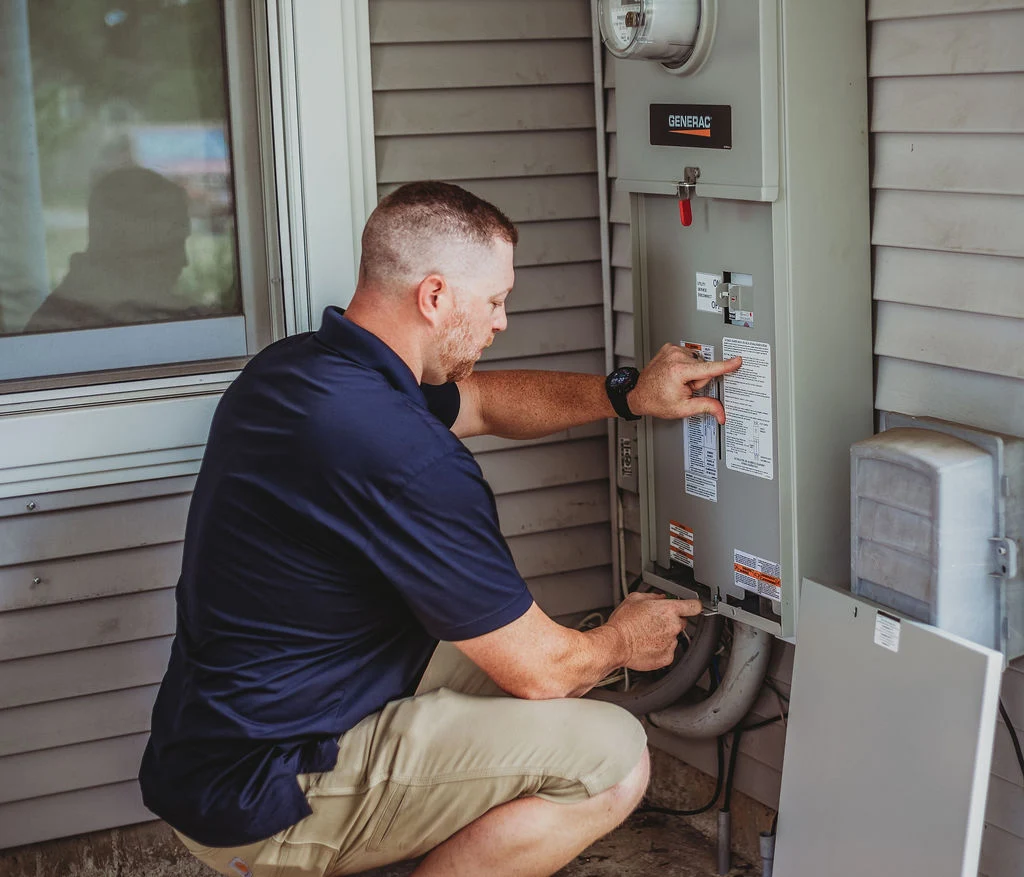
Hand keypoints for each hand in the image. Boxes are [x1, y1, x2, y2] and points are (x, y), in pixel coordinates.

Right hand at [605, 592, 703, 671]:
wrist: (615, 643)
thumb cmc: (623, 622)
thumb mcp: (635, 599)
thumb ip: (653, 596)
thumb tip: (659, 598)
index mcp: (669, 609)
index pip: (694, 606)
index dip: (694, 606)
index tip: (691, 607)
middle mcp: (673, 626)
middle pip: (681, 622)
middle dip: (671, 622)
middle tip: (655, 623)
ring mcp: (671, 643)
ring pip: (673, 637)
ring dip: (664, 636)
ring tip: (646, 635)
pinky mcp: (667, 657)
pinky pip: (668, 651)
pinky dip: (660, 649)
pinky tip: (647, 645)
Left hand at [627, 344, 741, 423]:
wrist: (639, 394)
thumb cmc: (656, 401)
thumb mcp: (683, 408)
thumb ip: (706, 407)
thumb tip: (721, 412)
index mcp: (679, 370)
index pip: (709, 369)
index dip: (726, 366)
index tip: (737, 360)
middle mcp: (675, 356)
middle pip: (704, 367)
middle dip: (698, 380)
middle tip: (684, 388)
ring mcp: (671, 350)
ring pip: (697, 361)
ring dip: (691, 372)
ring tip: (678, 381)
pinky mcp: (669, 347)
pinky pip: (688, 356)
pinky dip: (685, 365)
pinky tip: (675, 374)